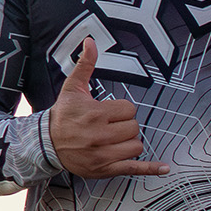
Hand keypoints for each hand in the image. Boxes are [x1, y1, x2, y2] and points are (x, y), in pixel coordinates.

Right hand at [51, 37, 167, 177]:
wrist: (45, 143)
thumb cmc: (64, 115)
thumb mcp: (72, 89)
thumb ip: (85, 65)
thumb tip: (91, 41)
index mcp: (94, 114)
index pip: (129, 110)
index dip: (121, 110)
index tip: (108, 113)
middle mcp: (99, 136)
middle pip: (134, 128)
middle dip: (124, 126)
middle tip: (108, 126)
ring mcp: (102, 155)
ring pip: (136, 146)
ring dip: (129, 142)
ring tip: (112, 140)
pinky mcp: (104, 169)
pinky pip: (133, 169)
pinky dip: (150, 169)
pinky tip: (165, 169)